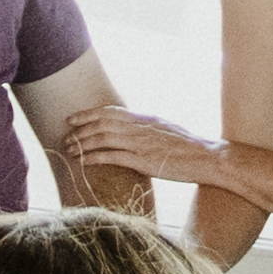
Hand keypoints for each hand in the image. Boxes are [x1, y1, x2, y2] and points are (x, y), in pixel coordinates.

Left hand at [64, 105, 224, 188]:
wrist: (207, 157)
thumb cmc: (189, 148)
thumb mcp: (166, 131)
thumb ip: (147, 130)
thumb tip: (133, 131)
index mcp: (144, 119)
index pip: (110, 111)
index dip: (88, 114)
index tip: (73, 119)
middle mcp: (139, 127)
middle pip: (101, 123)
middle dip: (80, 129)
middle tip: (65, 136)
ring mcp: (140, 143)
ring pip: (102, 138)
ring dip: (82, 143)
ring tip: (69, 150)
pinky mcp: (142, 160)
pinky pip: (111, 156)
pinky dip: (93, 157)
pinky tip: (82, 161)